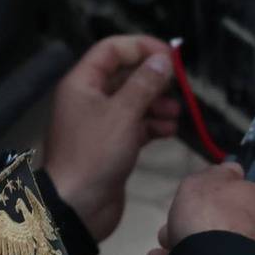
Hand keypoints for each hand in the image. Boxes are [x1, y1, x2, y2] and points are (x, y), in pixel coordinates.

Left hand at [42, 35, 181, 242]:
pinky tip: (169, 130)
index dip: (141, 47)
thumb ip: (145, 84)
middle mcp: (89, 99)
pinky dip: (152, 124)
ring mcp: (101, 123)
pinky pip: (136, 125)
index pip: (112, 50)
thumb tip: (163, 60)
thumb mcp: (123, 114)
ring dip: (156, 103)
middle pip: (125, 75)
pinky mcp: (112, 145)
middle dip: (153, 79)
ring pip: (133, 101)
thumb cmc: (94, 155)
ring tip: (175, 113)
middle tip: (177, 86)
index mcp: (82, 83)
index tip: (169, 56)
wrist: (77, 207)